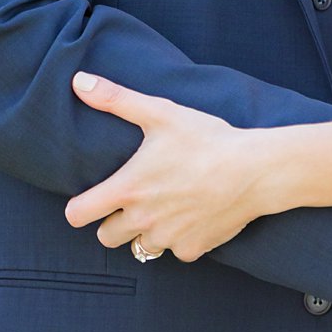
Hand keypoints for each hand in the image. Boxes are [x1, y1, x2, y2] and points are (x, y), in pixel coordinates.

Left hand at [65, 74, 267, 259]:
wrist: (254, 170)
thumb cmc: (205, 139)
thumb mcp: (159, 112)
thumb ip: (115, 99)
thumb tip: (79, 80)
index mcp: (127, 189)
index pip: (77, 215)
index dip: (79, 208)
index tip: (90, 200)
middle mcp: (141, 220)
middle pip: (106, 237)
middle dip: (115, 222)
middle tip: (136, 200)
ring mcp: (167, 238)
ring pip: (141, 246)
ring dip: (148, 232)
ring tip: (168, 206)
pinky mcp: (192, 250)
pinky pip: (176, 250)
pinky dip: (181, 238)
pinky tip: (195, 215)